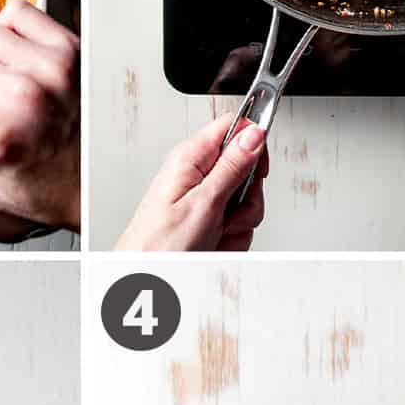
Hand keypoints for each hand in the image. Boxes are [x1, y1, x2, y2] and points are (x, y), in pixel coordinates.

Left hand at [116, 116, 266, 251]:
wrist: (145, 277)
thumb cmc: (159, 244)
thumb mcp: (204, 202)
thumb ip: (232, 166)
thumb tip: (254, 134)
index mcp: (190, 157)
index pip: (233, 127)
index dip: (254, 144)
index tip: (258, 170)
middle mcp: (195, 173)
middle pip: (245, 169)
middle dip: (248, 197)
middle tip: (231, 213)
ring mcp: (202, 198)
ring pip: (244, 200)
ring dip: (239, 222)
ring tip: (217, 233)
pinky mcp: (206, 219)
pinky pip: (236, 222)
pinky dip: (232, 237)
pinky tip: (215, 243)